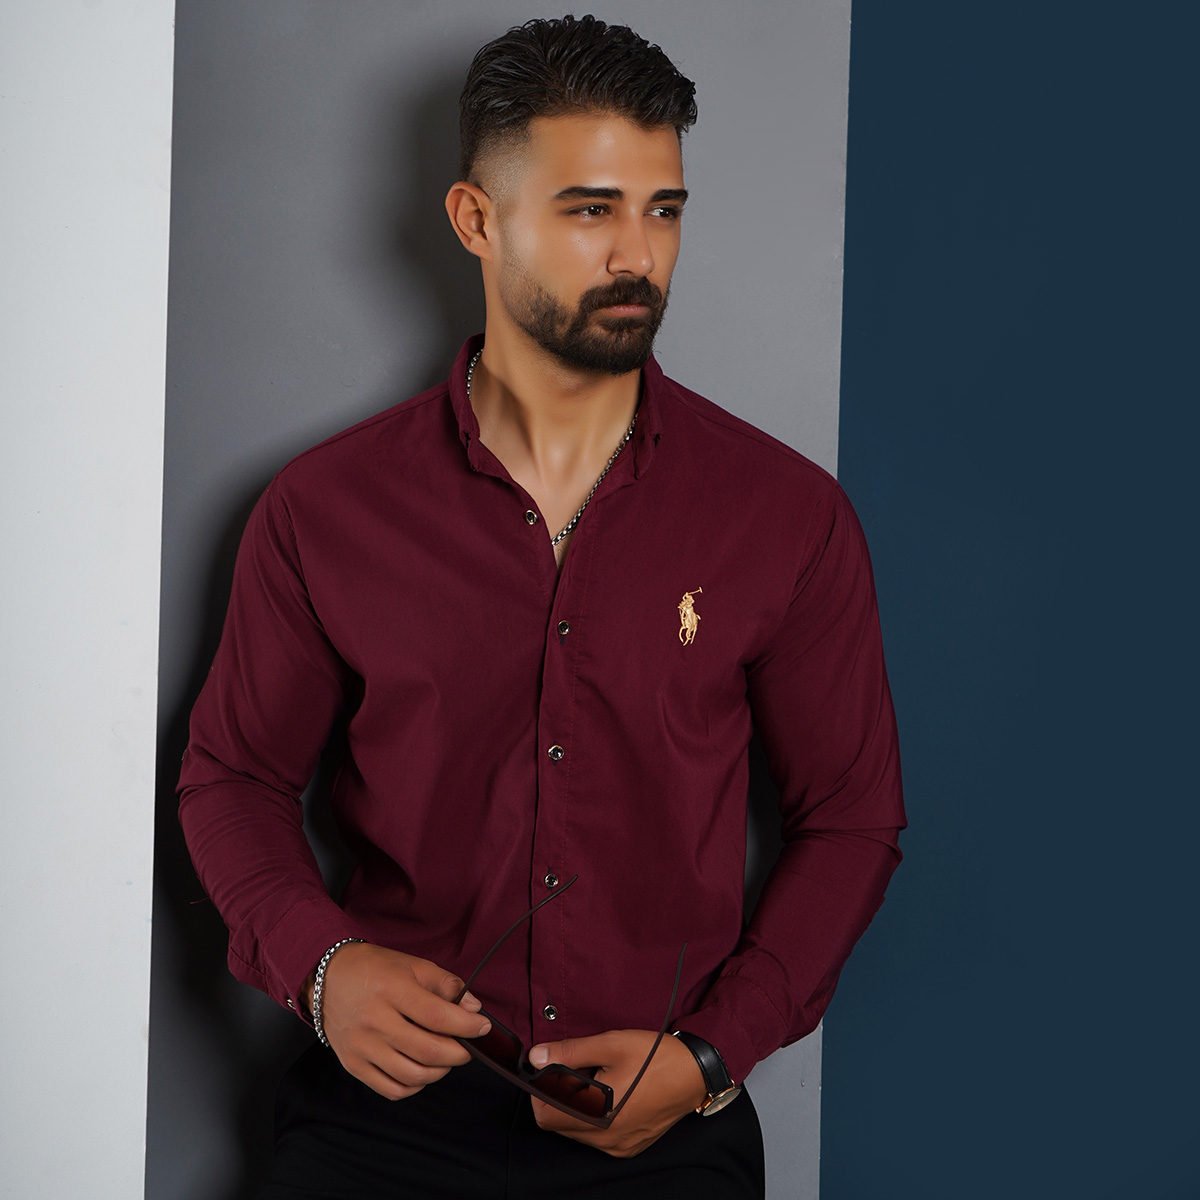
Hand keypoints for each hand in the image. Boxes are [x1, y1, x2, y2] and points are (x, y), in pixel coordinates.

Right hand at [306, 942, 491, 1099]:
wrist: (327, 977)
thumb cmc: (372, 968)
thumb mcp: (412, 965)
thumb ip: (445, 985)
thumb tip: (472, 1008)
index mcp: (391, 990)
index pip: (438, 1016)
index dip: (467, 1025)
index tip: (482, 1027)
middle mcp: (374, 1021)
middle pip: (428, 1050)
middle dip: (459, 1053)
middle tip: (467, 1046)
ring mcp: (362, 1046)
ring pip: (412, 1075)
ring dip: (439, 1071)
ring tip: (446, 1057)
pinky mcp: (353, 1065)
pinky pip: (391, 1089)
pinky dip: (414, 1086)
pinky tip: (422, 1069)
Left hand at [527, 1028, 707, 1157]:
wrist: (694, 1072)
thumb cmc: (654, 1056)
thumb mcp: (609, 1044)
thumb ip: (569, 1052)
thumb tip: (536, 1056)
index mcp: (598, 1115)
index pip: (544, 1116)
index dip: (540, 1092)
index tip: (547, 1072)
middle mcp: (606, 1138)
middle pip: (559, 1125)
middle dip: (558, 1099)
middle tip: (575, 1072)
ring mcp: (618, 1146)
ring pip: (577, 1133)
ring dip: (575, 1110)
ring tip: (596, 1082)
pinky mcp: (629, 1147)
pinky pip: (597, 1138)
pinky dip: (594, 1119)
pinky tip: (610, 1096)